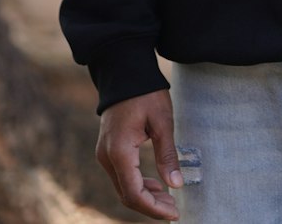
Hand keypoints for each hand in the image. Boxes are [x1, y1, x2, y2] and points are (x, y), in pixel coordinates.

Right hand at [96, 89, 181, 220]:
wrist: (124, 71)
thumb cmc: (146, 93)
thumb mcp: (162, 121)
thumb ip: (168, 155)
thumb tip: (176, 185)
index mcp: (120, 151)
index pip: (134, 194)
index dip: (153, 208)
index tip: (173, 213)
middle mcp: (107, 157)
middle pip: (126, 195)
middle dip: (150, 205)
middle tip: (174, 208)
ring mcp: (104, 154)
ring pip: (123, 187)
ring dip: (144, 196)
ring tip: (168, 198)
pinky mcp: (108, 149)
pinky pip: (121, 175)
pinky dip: (137, 184)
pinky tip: (155, 184)